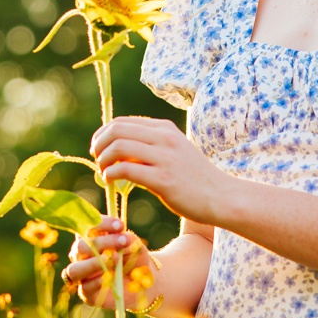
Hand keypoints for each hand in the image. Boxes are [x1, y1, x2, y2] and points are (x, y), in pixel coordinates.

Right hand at [64, 216, 156, 311]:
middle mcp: (80, 255)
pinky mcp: (86, 293)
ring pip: (75, 269)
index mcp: (88, 238)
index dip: (101, 224)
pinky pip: (86, 287)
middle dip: (102, 242)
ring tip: (114, 258)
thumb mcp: (134, 245)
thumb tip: (121, 242)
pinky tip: (112, 276)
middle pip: (80, 246)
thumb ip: (127, 240)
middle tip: (123, 241)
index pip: (86, 227)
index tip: (120, 225)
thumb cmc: (133, 257)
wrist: (141, 282)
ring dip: (94, 263)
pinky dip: (98, 281)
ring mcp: (81, 275)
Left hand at [90, 115, 230, 223]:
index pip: (122, 122)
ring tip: (103, 172)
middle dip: (99, 144)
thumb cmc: (194, 178)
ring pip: (118, 147)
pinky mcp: (163, 179)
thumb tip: (118, 149)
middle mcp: (164, 138)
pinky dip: (111, 174)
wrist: (220, 196)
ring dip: (103, 159)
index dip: (103, 134)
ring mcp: (164, 158)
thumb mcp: (174, 151)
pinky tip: (111, 181)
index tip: (99, 148)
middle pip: (116, 130)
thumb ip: (151, 145)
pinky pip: (126, 170)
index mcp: (164, 128)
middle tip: (97, 159)